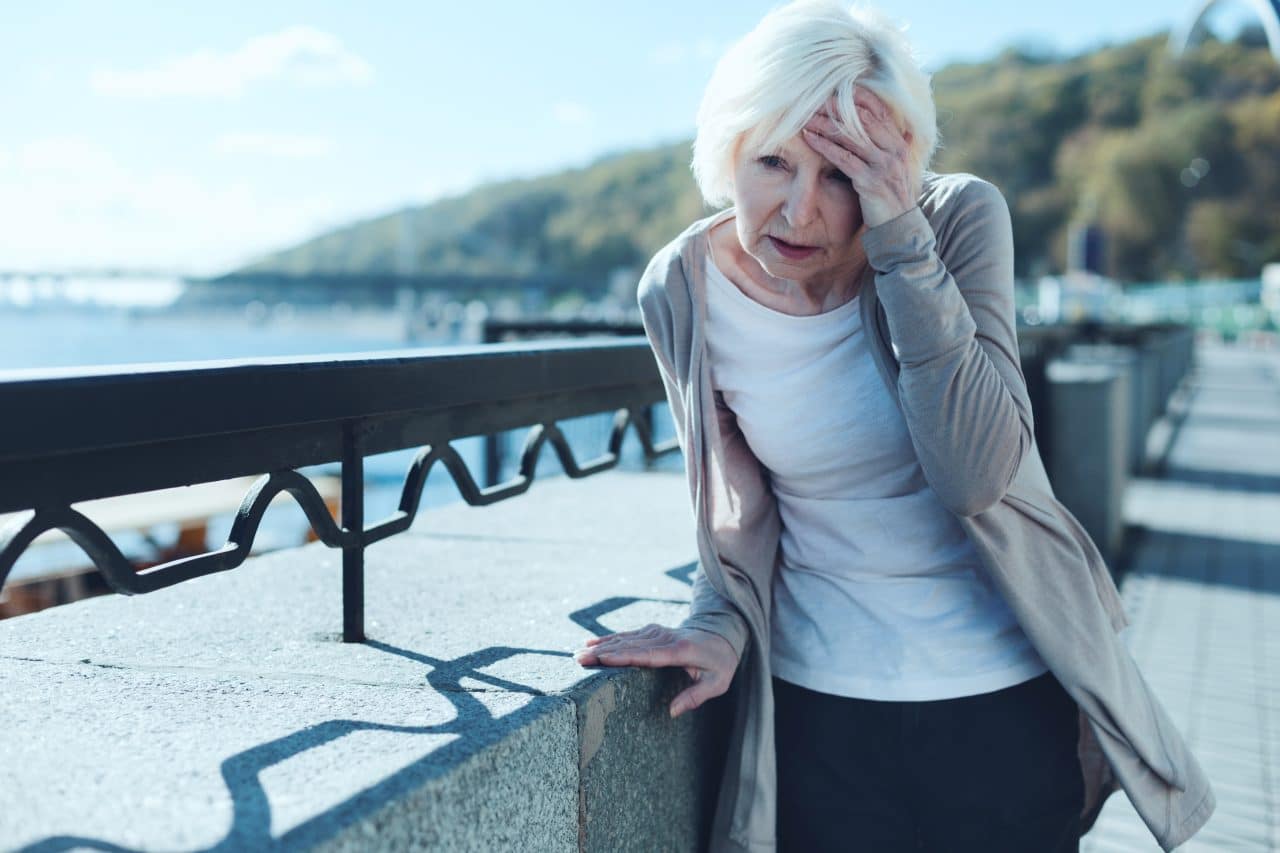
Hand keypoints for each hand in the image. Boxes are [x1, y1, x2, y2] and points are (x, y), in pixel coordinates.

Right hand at [573, 623, 739, 718]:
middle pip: (629, 645)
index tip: (602, 659)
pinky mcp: (652, 631)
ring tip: (578, 655)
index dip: (623, 656)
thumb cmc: (720, 662)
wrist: (723, 632)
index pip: (647, 654)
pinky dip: (608, 639)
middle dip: (603, 653)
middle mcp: (664, 638)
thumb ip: (695, 696)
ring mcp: (657, 632)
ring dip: (601, 646)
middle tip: (579, 661)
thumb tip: (672, 712)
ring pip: (625, 638)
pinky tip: (591, 643)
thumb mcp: (718, 683)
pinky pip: (627, 635)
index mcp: (679, 651)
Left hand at [801, 87, 919, 227]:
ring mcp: (883, 165)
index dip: (857, 97)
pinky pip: (844, 158)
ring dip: (825, 123)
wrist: (899, 228)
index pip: (879, 110)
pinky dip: (824, 146)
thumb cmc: (891, 197)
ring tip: (805, 116)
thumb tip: (894, 129)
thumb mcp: (895, 168)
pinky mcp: (870, 182)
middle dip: (837, 107)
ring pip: (851, 136)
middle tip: (814, 99)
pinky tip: (809, 138)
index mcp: (899, 143)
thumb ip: (891, 147)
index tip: (835, 89)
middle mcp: (894, 150)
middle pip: (862, 118)